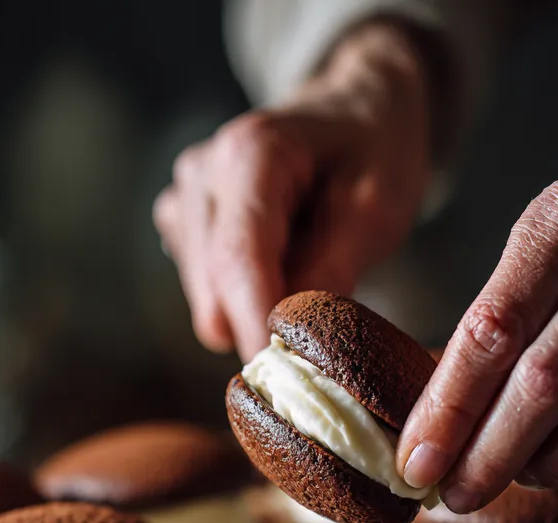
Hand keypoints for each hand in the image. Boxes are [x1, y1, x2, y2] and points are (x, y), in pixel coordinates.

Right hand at [153, 19, 433, 360]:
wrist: (351, 110)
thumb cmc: (371, 151)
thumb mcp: (379, 204)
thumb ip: (335, 265)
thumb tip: (290, 333)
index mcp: (249, 154)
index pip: (238, 261)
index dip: (256, 326)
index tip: (286, 378)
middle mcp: (200, 175)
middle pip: (214, 292)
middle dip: (261, 322)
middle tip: (319, 324)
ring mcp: (181, 200)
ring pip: (207, 303)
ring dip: (254, 309)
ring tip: (303, 268)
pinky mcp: (178, 225)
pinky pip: (205, 293)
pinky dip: (242, 296)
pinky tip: (277, 260)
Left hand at [398, 129, 557, 512]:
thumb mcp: (543, 238)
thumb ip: (501, 313)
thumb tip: (434, 416)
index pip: (490, 334)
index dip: (448, 410)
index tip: (413, 463)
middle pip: (541, 382)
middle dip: (485, 452)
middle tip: (447, 495)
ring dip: (532, 463)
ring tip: (486, 484)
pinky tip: (539, 465)